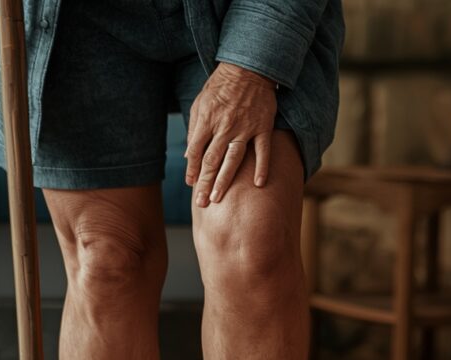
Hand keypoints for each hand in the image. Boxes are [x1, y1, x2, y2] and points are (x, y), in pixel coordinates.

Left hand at [185, 62, 277, 205]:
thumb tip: (188, 156)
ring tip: (218, 198)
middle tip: (202, 202)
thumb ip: (194, 130)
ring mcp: (245, 128)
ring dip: (224, 181)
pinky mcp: (262, 127)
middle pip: (212, 160)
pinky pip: (263, 151)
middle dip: (205, 183)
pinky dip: (261, 168)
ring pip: (233, 159)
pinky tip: (258, 184)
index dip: (192, 170)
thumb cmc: (220, 87)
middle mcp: (224, 126)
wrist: (247, 67)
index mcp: (207, 120)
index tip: (191, 185)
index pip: (196, 151)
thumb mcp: (200, 104)